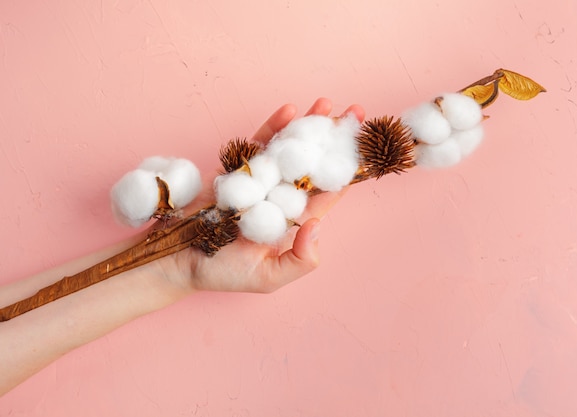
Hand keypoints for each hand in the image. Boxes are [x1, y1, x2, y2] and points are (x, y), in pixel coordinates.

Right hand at [156, 98, 364, 293]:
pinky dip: (272, 127)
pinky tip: (289, 111)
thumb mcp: (268, 277)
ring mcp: (260, 181)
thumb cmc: (224, 272)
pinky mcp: (237, 170)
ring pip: (289, 150)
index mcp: (293, 220)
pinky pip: (257, 145)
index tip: (364, 148)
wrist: (179, 259)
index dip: (347, 170)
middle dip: (332, 140)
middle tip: (355, 113)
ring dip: (308, 127)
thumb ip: (299, 259)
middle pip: (313, 164)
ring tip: (326, 103)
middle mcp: (280, 197)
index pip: (327, 192)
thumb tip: (317, 224)